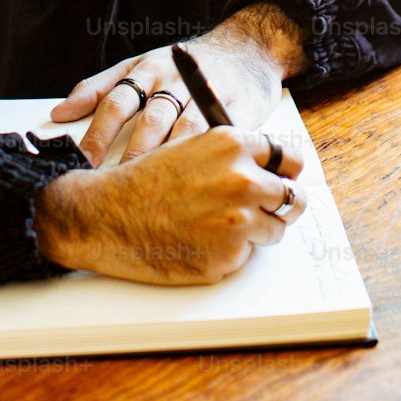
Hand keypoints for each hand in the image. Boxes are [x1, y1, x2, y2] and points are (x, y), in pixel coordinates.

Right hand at [34, 127, 308, 284]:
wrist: (107, 215)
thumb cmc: (144, 181)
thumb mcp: (191, 147)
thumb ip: (232, 154)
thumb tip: (269, 166)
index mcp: (234, 144)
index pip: (291, 156)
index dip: (289, 170)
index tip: (286, 178)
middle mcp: (242, 179)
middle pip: (294, 197)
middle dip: (281, 205)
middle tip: (265, 210)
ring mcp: (237, 220)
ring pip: (275, 229)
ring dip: (257, 231)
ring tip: (219, 226)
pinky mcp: (228, 256)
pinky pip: (247, 256)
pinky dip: (231, 253)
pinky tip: (201, 242)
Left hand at [51, 4, 305, 165]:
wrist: (245, 50)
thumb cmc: (182, 66)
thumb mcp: (138, 65)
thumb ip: (99, 88)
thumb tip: (58, 114)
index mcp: (146, 70)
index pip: (116, 102)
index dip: (97, 135)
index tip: (82, 164)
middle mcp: (176, 81)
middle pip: (150, 121)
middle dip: (131, 156)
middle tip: (116, 188)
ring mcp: (209, 95)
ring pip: (185, 133)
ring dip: (168, 162)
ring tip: (153, 194)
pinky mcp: (238, 110)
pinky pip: (219, 139)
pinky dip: (207, 160)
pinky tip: (197, 182)